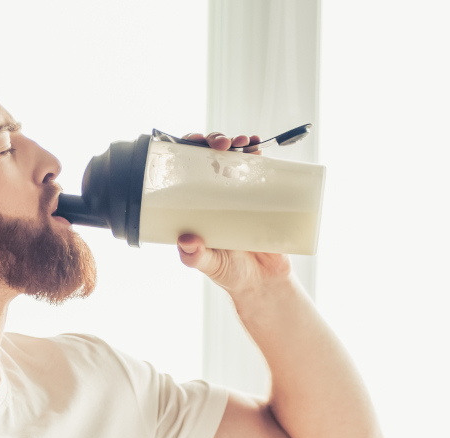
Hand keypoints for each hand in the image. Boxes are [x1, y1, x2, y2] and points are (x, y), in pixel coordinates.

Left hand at [175, 131, 290, 296]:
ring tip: (244, 143)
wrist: (264, 283)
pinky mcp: (263, 196)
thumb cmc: (230, 272)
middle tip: (222, 144)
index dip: (186, 150)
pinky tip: (259, 147)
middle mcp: (215, 194)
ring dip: (238, 144)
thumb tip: (186, 241)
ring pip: (235, 158)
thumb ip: (196, 257)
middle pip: (210, 157)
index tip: (192, 142)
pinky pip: (260, 170)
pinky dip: (260, 156)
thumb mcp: (209, 265)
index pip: (185, 169)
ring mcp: (240, 193)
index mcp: (195, 205)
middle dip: (214, 141)